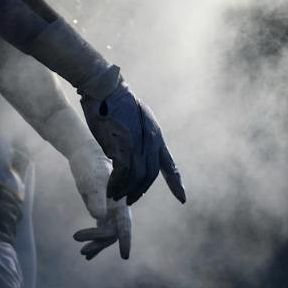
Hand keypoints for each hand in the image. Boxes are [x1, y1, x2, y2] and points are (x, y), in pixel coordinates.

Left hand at [64, 141, 130, 259]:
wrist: (84, 154)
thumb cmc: (88, 166)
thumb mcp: (91, 182)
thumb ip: (96, 199)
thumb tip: (98, 217)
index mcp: (119, 201)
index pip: (124, 225)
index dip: (126, 240)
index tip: (124, 255)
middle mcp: (117, 207)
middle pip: (113, 232)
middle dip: (100, 242)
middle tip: (83, 250)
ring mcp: (109, 208)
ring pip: (107, 233)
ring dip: (96, 244)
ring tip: (83, 254)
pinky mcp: (101, 208)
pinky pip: (100, 228)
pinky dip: (94, 238)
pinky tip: (85, 250)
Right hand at [80, 72, 183, 205]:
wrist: (105, 87)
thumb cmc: (114, 100)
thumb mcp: (134, 118)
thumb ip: (136, 136)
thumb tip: (128, 152)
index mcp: (156, 135)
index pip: (169, 164)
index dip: (176, 182)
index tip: (182, 198)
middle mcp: (151, 141)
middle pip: (149, 175)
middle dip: (140, 191)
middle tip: (129, 200)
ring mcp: (138, 144)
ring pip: (136, 177)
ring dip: (125, 190)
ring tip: (115, 196)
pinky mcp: (122, 145)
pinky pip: (122, 172)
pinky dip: (116, 184)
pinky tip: (110, 189)